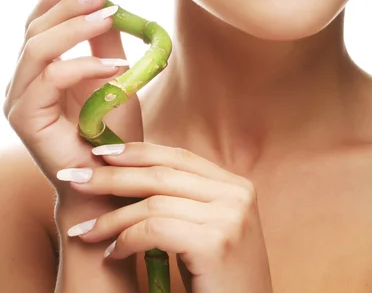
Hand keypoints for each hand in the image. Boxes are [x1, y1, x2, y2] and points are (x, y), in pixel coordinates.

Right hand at [3, 0, 141, 207]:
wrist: (110, 179)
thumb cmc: (112, 129)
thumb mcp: (113, 74)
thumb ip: (106, 41)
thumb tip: (108, 1)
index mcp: (40, 66)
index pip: (39, 21)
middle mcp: (23, 79)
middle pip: (35, 28)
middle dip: (69, 4)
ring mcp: (19, 98)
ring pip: (37, 47)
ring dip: (74, 26)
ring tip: (110, 15)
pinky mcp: (25, 118)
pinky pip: (50, 79)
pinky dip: (83, 65)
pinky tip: (115, 65)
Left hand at [58, 142, 272, 292]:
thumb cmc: (216, 281)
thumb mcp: (204, 229)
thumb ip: (182, 199)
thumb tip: (127, 172)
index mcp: (235, 185)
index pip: (178, 156)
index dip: (136, 151)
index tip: (100, 153)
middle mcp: (236, 193)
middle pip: (161, 174)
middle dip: (111, 176)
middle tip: (74, 179)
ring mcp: (230, 216)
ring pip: (153, 203)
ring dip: (110, 218)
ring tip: (83, 230)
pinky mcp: (216, 243)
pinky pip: (154, 229)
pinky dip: (125, 240)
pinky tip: (111, 254)